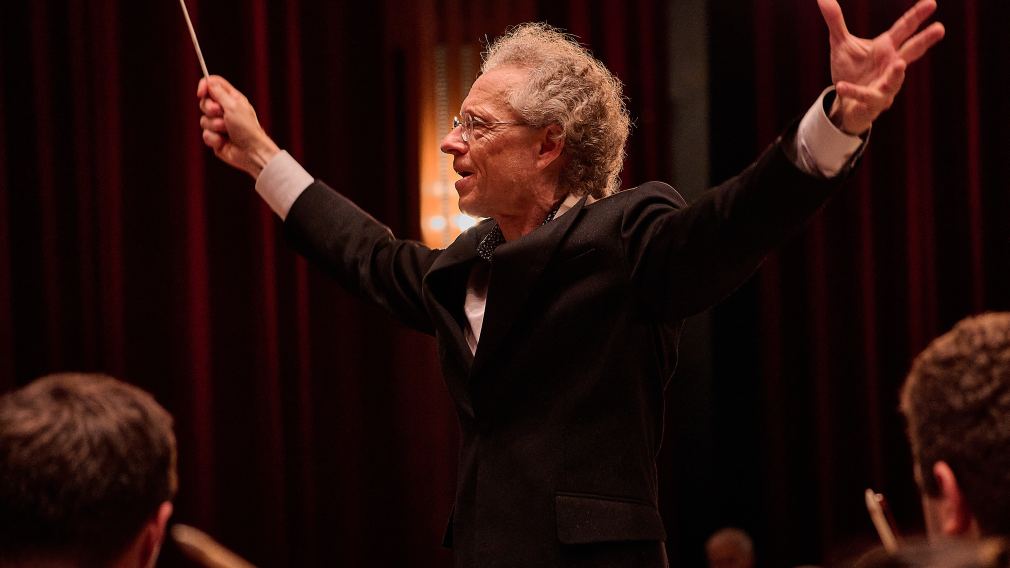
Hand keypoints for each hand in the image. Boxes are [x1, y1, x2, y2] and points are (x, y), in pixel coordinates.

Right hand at [197, 76, 279, 177]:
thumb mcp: (233, 106)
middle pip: (204, 102)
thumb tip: (209, 81)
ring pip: (203, 120)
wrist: (251, 152)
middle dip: (210, 109)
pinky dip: (214, 138)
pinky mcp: (215, 139)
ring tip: (227, 131)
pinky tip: (224, 142)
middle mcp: (225, 110)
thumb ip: (219, 93)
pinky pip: (205, 135)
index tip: (200, 93)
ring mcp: (219, 125)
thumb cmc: (247, 128)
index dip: (204, 86)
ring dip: (215, 126)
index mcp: (232, 99)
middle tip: (221, 114)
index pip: (213, 84)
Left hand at [818, 0, 944, 134]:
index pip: (904, 28)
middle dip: (924, 40)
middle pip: (911, 50)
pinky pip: (863, 96)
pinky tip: (840, 86)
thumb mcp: (840, 43)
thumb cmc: (850, 70)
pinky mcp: (872, 102)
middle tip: (940, 28)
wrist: (845, 102)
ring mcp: (885, 85)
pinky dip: (853, 91)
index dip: (917, 15)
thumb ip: (835, 21)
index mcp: (886, 47)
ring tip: (900, 64)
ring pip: (894, 79)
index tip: (931, 3)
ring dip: (897, 73)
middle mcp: (891, 65)